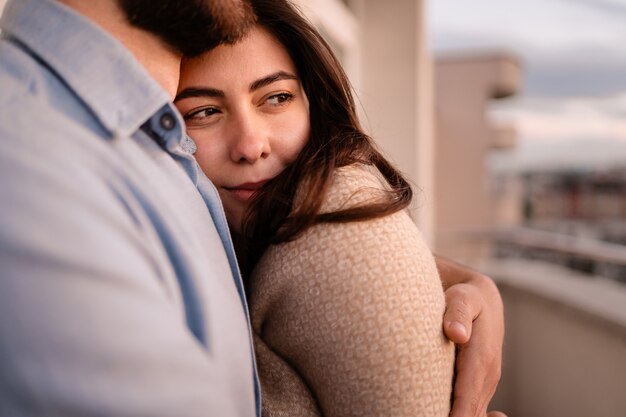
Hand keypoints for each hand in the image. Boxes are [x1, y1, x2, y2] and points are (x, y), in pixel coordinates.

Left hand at [435, 257, 504, 416]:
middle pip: (470, 414)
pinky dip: (458, 414)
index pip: (467, 401)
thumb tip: (457, 333)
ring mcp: (484, 384)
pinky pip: (470, 409)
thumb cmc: (466, 299)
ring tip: (423, 413)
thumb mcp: (462, 298)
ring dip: (454, 416)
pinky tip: (442, 412)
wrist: (482, 300)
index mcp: (482, 361)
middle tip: (419, 415)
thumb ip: (458, 313)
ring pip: (471, 413)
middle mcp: (486, 378)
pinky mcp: (477, 386)